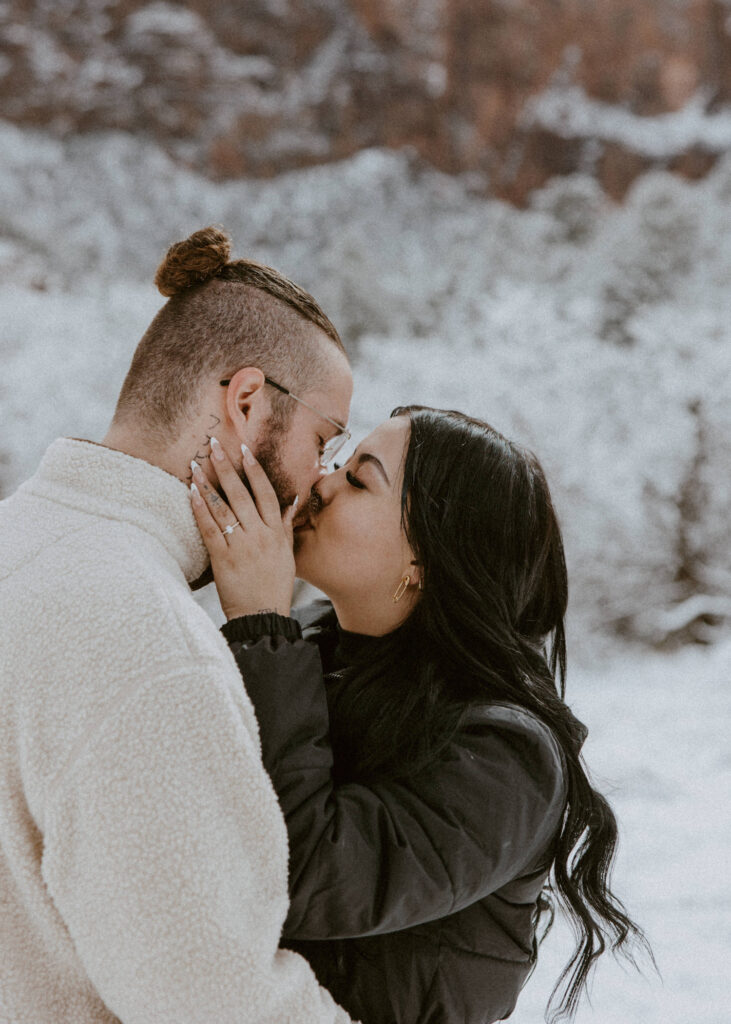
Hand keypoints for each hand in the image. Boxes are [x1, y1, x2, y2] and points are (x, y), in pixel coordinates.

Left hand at [190, 438, 297, 620]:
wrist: (262, 616)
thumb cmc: (274, 586)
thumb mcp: (287, 554)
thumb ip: (286, 525)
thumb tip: (292, 501)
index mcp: (276, 532)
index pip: (265, 492)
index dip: (254, 470)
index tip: (244, 450)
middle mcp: (260, 535)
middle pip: (242, 494)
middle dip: (227, 467)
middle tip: (214, 445)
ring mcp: (241, 546)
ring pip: (223, 508)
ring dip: (208, 484)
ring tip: (196, 464)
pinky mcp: (223, 559)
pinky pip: (210, 529)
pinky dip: (200, 510)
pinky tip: (191, 493)